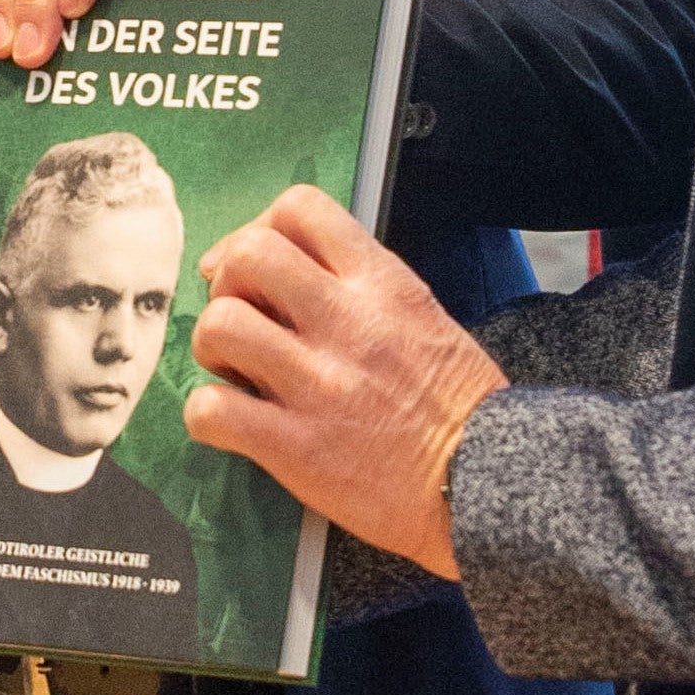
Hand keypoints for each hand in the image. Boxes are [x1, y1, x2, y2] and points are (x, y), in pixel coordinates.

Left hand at [186, 187, 508, 580]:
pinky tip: (233, 422)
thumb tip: (286, 273)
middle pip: (248, 254)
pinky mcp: (296, 448)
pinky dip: (207, 415)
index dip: (260, 228)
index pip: (300, 207)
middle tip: (242, 319)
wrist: (486, 486)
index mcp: (383, 285)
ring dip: (213, 347)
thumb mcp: (422, 317)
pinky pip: (211, 410)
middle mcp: (349, 324)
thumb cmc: (458, 408)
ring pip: (219, 324)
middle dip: (227, 282)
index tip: (258, 269)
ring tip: (237, 371)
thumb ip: (360, 286)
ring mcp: (319, 385)